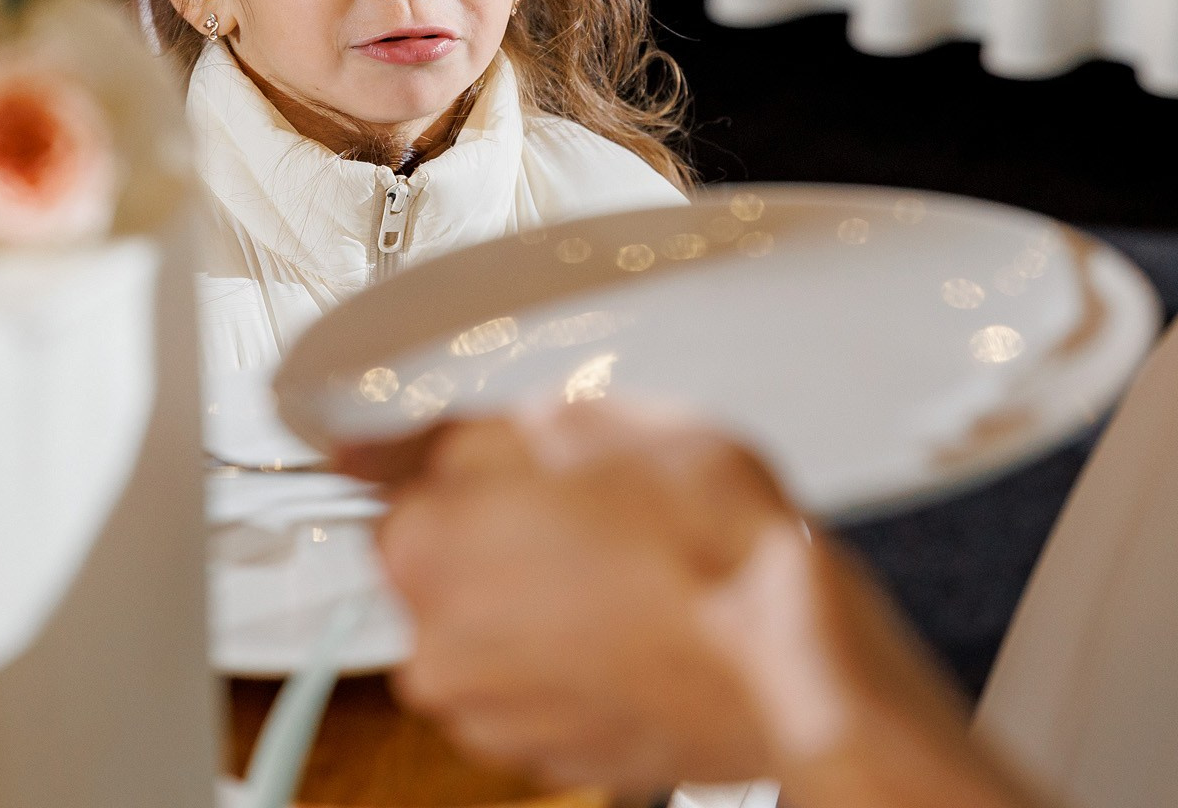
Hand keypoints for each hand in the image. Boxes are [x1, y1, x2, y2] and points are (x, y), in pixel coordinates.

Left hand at [376, 408, 784, 788]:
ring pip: (486, 626)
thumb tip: (381, 444)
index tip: (511, 467)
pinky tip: (631, 624)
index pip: (395, 486)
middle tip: (588, 511)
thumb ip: (460, 433)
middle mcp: (433, 646)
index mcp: (423, 549)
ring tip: (622, 570)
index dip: (467, 467)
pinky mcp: (543, 755)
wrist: (796, 662)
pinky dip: (565, 656)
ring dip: (533, 597)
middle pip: (438, 563)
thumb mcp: (585, 421)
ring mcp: (488, 714)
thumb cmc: (708, 543)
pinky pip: (531, 684)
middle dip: (495, 534)